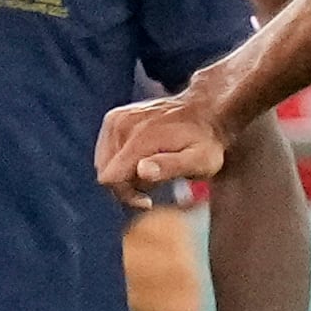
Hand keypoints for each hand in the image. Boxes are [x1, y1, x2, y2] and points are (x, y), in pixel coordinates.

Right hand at [97, 88, 231, 196]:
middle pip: (105, 173)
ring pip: (104, 165)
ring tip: (153, 168)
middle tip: (156, 182)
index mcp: (140, 137)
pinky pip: (106, 153)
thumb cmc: (206, 142)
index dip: (126, 196)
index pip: (110, 179)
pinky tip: (143, 159)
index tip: (148, 200)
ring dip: (125, 174)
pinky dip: (121, 161)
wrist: (205, 111)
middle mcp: (122, 124)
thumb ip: (172, 166)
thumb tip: (142, 171)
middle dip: (126, 186)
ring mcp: (116, 119)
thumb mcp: (200, 161)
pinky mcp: (114, 118)